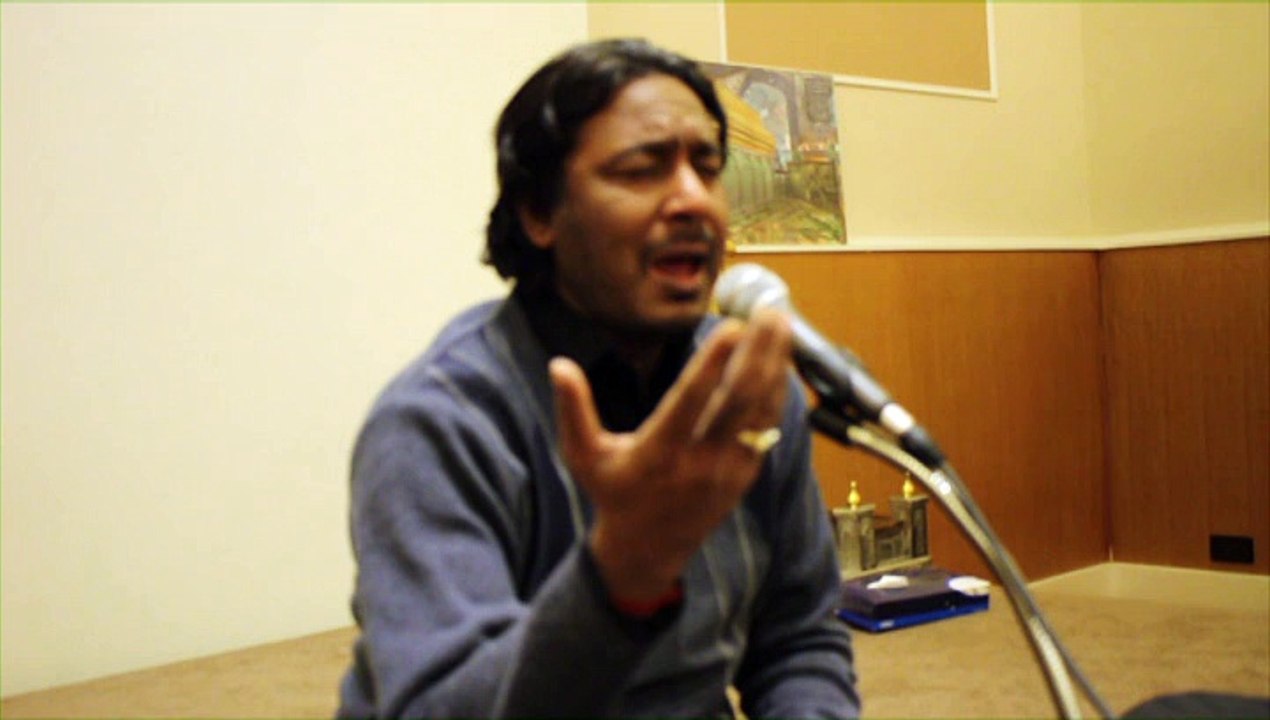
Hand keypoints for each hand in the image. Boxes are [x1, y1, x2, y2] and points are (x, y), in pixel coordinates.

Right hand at [549, 308, 792, 602]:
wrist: (647, 550)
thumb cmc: (613, 493)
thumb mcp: (583, 455)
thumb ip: (573, 410)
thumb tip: (558, 365)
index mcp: (659, 452)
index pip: (691, 401)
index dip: (713, 363)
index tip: (732, 326)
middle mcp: (699, 461)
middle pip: (739, 400)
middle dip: (758, 353)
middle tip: (770, 312)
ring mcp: (728, 470)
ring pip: (761, 411)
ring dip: (775, 366)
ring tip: (783, 325)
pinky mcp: (745, 475)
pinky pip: (767, 428)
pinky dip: (777, 393)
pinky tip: (781, 361)